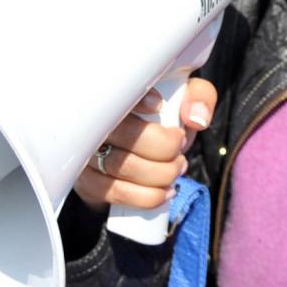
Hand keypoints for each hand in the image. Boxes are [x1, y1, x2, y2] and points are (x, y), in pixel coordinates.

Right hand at [70, 77, 217, 211]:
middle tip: (180, 151)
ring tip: (177, 169)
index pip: (117, 90)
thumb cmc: (162, 118)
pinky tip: (164, 191)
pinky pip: (115, 192)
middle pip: (126, 133)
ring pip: (122, 165)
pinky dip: (146, 196)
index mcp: (115, 92)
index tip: (159, 107)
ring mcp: (87, 151)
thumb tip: (195, 118)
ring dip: (160, 174)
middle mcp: (94, 119)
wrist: (139, 150)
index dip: (138, 99)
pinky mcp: (87, 179)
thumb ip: (199, 98)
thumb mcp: (184, 100)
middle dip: (164, 149)